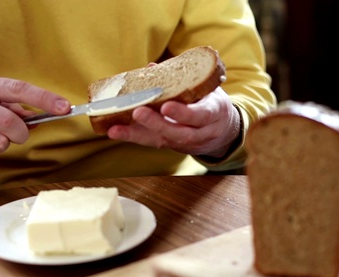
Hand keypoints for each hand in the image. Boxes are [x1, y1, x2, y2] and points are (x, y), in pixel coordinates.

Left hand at [106, 87, 239, 157]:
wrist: (224, 131)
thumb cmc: (210, 102)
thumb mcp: (205, 88)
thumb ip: (182, 79)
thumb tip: (152, 68)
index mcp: (213, 113)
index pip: (200, 115)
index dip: (183, 113)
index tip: (166, 106)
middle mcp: (201, 132)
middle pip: (179, 133)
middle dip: (157, 124)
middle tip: (138, 112)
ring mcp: (186, 143)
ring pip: (163, 140)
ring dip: (138, 134)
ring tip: (117, 128)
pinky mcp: (172, 146)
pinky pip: (153, 142)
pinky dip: (134, 137)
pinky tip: (115, 131)